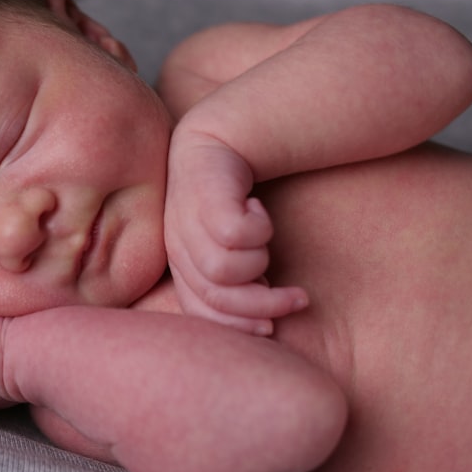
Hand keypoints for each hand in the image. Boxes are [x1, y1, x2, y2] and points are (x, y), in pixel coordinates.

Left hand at [164, 131, 306, 334]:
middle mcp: (174, 245)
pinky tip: (258, 208)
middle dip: (263, 305)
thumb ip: (236, 288)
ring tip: (266, 240)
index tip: (274, 326)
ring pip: (222, 268)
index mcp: (178, 266)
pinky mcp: (199, 192)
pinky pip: (234, 233)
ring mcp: (181, 218)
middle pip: (213, 297)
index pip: (200, 315)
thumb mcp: (232, 253)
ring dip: (259, 260)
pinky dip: (257, 227)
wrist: (220, 143)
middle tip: (298, 298)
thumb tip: (263, 328)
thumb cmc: (233, 206)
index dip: (239, 327)